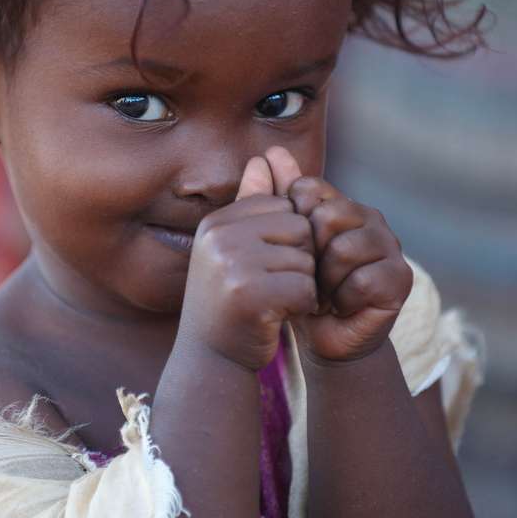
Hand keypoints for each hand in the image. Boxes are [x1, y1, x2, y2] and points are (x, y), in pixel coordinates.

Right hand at [176, 151, 317, 371]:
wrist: (211, 359)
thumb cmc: (230, 302)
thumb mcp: (236, 249)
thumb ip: (253, 205)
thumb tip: (264, 158)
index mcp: (217, 222)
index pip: (283, 207)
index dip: (287, 240)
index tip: (265, 265)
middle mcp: (219, 238)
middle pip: (299, 229)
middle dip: (298, 261)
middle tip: (270, 286)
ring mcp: (232, 265)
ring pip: (305, 260)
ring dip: (300, 286)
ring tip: (270, 302)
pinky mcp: (250, 295)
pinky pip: (305, 288)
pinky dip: (301, 306)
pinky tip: (277, 316)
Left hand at [269, 152, 412, 361]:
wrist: (323, 338)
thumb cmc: (299, 287)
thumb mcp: (276, 243)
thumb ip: (267, 199)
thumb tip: (267, 153)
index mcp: (338, 203)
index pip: (307, 188)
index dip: (290, 222)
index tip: (291, 251)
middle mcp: (369, 217)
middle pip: (327, 215)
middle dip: (308, 255)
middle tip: (308, 278)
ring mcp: (389, 245)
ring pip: (344, 249)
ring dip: (325, 281)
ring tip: (323, 293)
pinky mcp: (401, 277)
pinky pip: (362, 281)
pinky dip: (343, 300)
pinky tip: (342, 307)